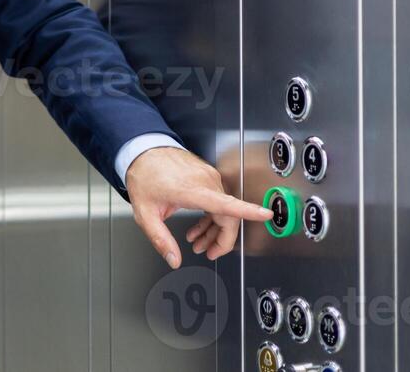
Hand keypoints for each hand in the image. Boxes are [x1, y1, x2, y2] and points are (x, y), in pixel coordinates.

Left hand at [125, 146, 272, 268]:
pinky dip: (211, 215)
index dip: (249, 211)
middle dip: (221, 239)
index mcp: (193, 190)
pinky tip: (197, 225)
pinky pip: (218, 199)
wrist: (143, 150)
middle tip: (207, 253)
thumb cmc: (144, 176)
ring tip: (197, 242)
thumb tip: (174, 259)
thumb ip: (161, 239)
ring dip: (213, 228)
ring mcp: (208, 176)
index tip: (266, 214)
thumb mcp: (145, 213)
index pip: (226, 204)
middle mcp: (205, 181)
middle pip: (227, 215)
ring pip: (223, 208)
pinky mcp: (207, 174)